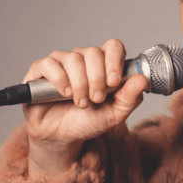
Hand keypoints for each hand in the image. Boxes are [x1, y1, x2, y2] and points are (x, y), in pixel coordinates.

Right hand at [22, 39, 147, 176]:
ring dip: (80, 84)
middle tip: (97, 99)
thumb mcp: (116, 113)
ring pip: (73, 58)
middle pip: (93, 52)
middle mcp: (83, 58)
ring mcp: (61, 62)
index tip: (114, 82)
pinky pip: (50, 64)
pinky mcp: (40, 70)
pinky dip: (60, 80)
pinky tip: (65, 94)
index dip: (115, 60)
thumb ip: (131, 97)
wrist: (64, 136)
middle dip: (98, 79)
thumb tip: (142, 79)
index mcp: (104, 64)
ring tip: (81, 103)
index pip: (113, 46)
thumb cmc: (90, 121)